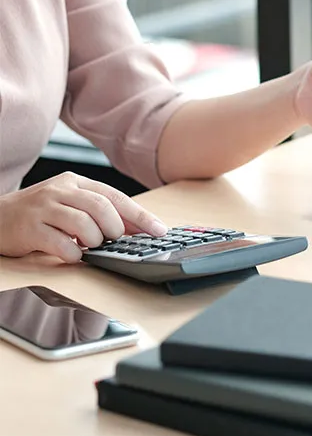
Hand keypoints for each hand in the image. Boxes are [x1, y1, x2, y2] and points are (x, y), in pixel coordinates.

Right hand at [0, 172, 167, 263]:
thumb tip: (139, 228)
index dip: (140, 216)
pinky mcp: (29, 228)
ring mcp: (43, 208)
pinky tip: (71, 253)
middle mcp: (60, 190)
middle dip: (114, 229)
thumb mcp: (72, 205)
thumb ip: (102, 213)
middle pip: (102, 208)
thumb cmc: (40, 215)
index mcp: (75, 182)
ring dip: (93, 241)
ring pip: (84, 224)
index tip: (159, 231)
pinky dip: (73, 253)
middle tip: (112, 240)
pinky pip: (61, 244)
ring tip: (87, 245)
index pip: (116, 197)